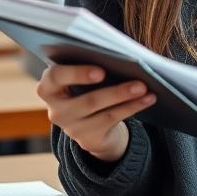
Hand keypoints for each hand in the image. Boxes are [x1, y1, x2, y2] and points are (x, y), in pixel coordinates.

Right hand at [36, 64, 155, 163]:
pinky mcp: (87, 139)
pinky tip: (147, 99)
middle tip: (138, 82)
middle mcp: (56, 110)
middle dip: (115, 91)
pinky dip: (132, 107)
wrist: (86, 121)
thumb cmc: (84, 86)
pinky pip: (112, 120)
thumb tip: (120, 57)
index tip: (101, 71)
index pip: (55, 77)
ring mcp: (71, 127)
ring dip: (127, 99)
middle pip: (86, 101)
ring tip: (145, 89)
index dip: (77, 74)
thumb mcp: (79, 76)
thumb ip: (89, 65)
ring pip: (103, 112)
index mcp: (48, 87)